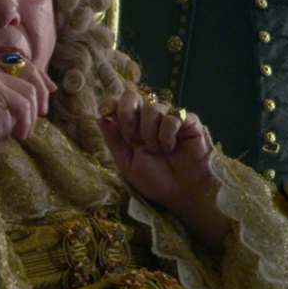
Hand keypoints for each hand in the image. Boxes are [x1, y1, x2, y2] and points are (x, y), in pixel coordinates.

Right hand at [0, 63, 57, 153]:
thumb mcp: (6, 107)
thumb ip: (19, 93)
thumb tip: (47, 87)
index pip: (21, 64)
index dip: (40, 76)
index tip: (52, 90)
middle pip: (28, 70)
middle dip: (42, 92)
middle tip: (43, 114)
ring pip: (29, 90)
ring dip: (32, 115)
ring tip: (25, 132)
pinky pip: (23, 103)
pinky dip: (27, 121)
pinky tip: (20, 133)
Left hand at [97, 89, 229, 248]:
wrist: (181, 192)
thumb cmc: (154, 180)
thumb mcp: (127, 164)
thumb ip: (114, 141)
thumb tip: (100, 119)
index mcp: (130, 128)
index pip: (117, 103)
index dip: (111, 102)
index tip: (106, 111)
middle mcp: (147, 120)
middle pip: (132, 96)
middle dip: (127, 112)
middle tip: (131, 135)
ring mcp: (168, 118)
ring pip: (152, 108)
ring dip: (149, 131)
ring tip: (155, 150)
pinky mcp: (188, 121)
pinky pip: (173, 116)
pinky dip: (168, 133)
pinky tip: (170, 147)